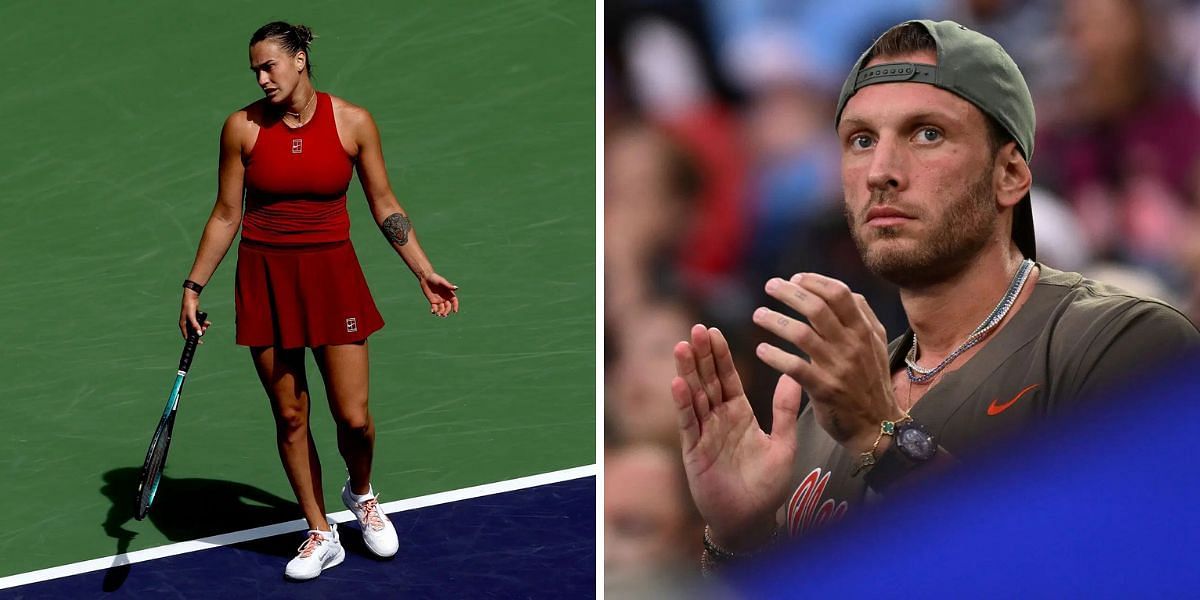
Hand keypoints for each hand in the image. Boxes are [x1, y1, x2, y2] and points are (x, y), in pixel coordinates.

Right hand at [178, 292, 211, 340]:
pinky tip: (208, 322)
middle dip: (200, 331)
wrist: (191, 297)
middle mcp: (186, 323)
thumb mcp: (192, 317)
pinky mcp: (195, 317)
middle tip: (205, 329)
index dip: (193, 340)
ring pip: (197, 327)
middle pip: (193, 332)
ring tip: (207, 325)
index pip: (187, 336)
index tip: (200, 342)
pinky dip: (204, 323)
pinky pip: (200, 322)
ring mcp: (190, 320)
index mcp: (183, 325)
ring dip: (203, 327)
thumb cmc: (189, 306)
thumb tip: (199, 334)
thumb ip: (195, 326)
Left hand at [420, 272, 458, 316]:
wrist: (426, 278)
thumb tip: (457, 288)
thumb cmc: (435, 278)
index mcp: (449, 294)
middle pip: (448, 307)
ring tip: (438, 314)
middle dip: (446, 311)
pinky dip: (434, 311)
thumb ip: (449, 286)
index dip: (455, 306)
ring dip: (440, 312)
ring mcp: (439, 301)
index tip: (455, 311)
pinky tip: (432, 311)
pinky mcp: (433, 302)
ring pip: (441, 309)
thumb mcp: (442, 282)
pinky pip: (434, 308)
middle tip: (444, 314)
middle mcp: (445, 298)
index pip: (454, 301)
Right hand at [670, 324, 803, 551]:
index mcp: (739, 414)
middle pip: (707, 381)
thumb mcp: (783, 445)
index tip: (713, 331)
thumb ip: (784, 411)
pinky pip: (689, 424)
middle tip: (695, 329)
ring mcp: (704, 434)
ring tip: (681, 346)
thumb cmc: (768, 487)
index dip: (720, 355)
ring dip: (687, 372)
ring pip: (694, 397)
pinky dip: (682, 404)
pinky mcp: (695, 451)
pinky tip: (678, 383)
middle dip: (701, 355)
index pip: (727, 378)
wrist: (752, 521)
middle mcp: (718, 420)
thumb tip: (793, 375)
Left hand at [752, 273, 901, 453]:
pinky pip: (795, 367)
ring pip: (802, 334)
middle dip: (789, 292)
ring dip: (775, 321)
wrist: (877, 425)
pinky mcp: (824, 389)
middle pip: (817, 308)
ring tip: (758, 315)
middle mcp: (852, 345)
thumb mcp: (877, 345)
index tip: (795, 278)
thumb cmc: (871, 381)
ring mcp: (838, 367)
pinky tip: (761, 351)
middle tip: (770, 286)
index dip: (815, 281)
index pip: (839, 293)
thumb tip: (844, 291)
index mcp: (864, 330)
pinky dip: (775, 356)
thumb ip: (863, 317)